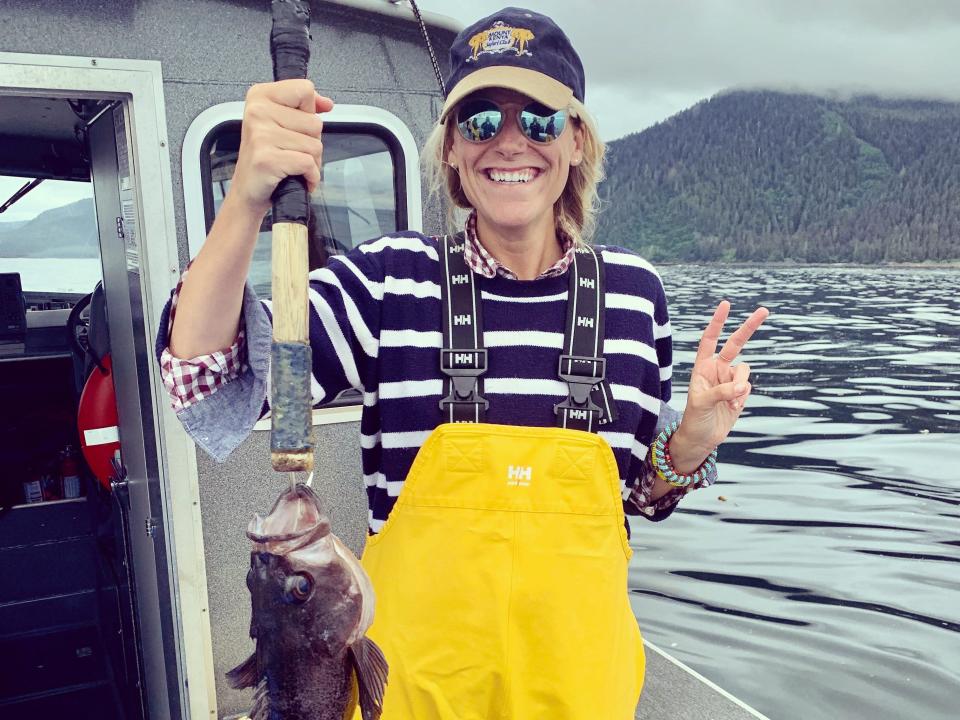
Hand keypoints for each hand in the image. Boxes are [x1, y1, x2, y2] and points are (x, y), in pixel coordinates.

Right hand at [230, 79, 334, 216]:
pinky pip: (308, 164)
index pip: (305, 89)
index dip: (310, 111)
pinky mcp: (267, 159)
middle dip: (311, 142)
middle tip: (290, 152)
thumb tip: (326, 103)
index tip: (298, 125)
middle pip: (315, 122)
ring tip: (291, 165)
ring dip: (311, 162)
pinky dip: (310, 176)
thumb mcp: (282, 124)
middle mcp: (258, 111)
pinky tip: (296, 178)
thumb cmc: (267, 157)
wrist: (248, 191)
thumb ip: (305, 108)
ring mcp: (261, 135)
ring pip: (315, 145)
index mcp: (260, 96)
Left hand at [671, 301, 768, 469]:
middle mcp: (717, 369)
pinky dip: (743, 397)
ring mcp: (730, 380)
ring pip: (745, 372)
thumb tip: (742, 387)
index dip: (717, 322)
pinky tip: (733, 408)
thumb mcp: (702, 404)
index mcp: (702, 366)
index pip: (710, 339)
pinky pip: (747, 387)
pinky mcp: (740, 392)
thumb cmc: (695, 419)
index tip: (726, 305)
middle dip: (749, 327)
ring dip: (741, 386)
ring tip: (731, 402)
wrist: (702, 438)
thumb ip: (721, 392)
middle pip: (735, 344)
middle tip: (764, 310)